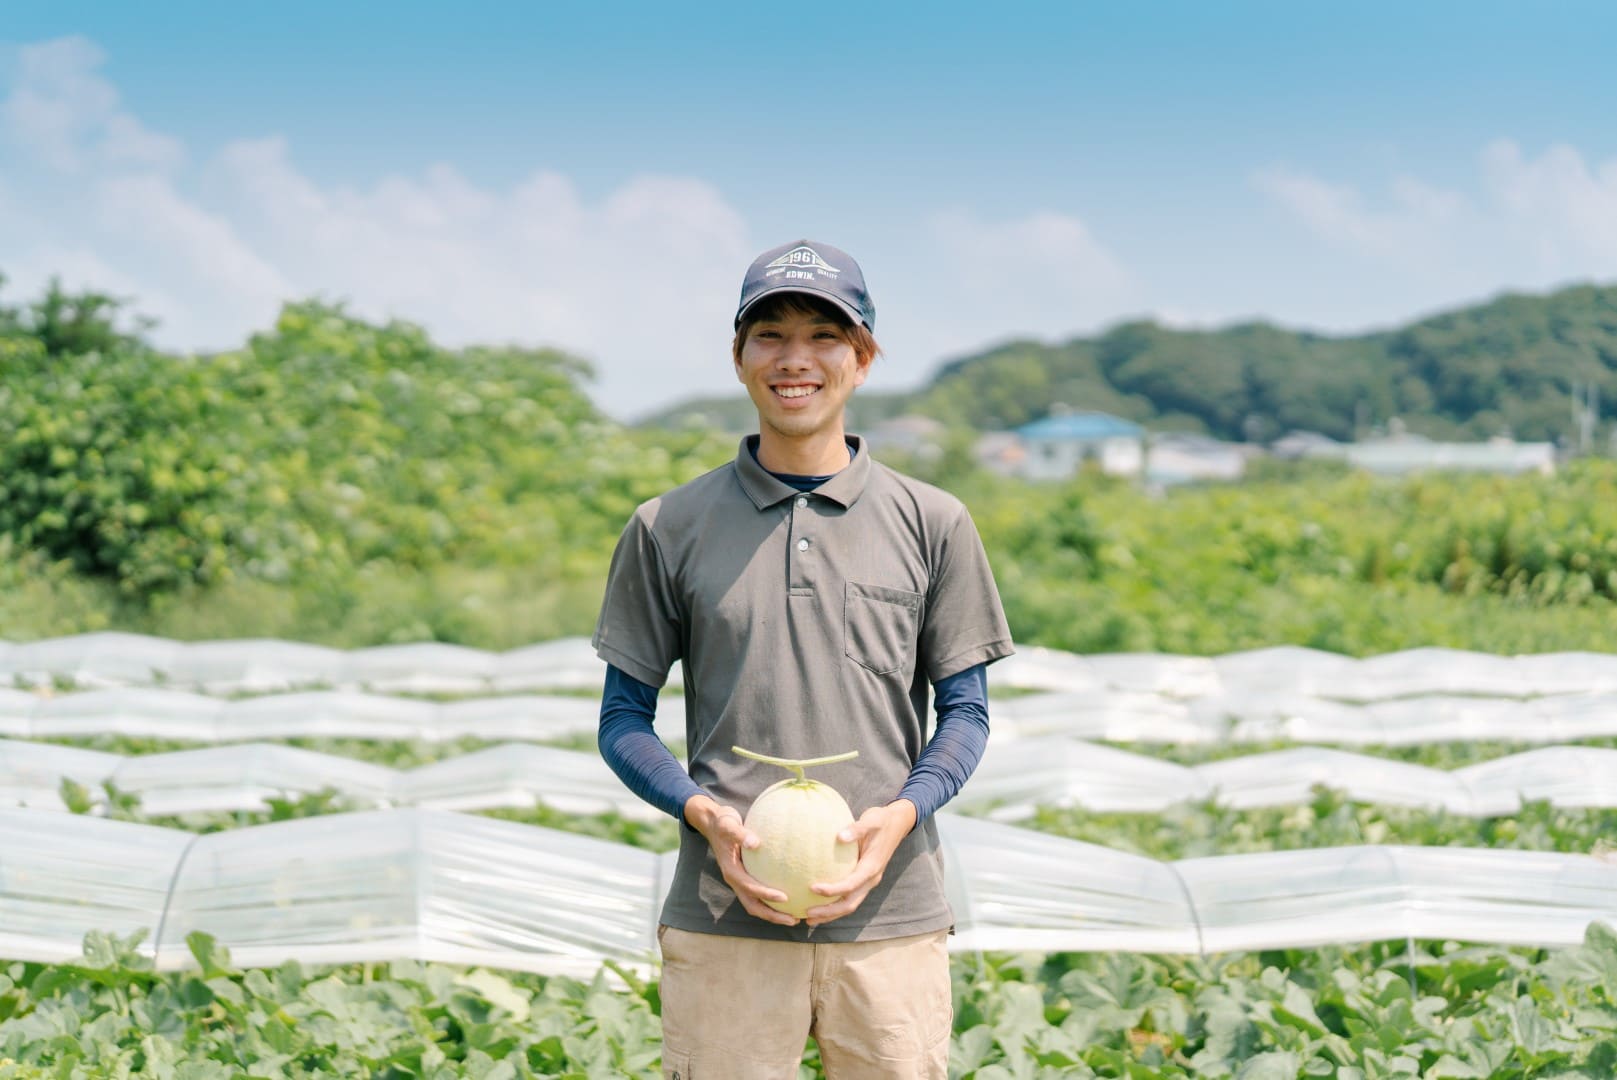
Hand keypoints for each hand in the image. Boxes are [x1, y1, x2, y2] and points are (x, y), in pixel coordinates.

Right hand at [683, 793, 799, 925]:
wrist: (712, 823)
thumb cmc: (723, 822)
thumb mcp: (728, 824)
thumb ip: (740, 833)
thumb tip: (755, 843)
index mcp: (731, 871)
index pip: (750, 888)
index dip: (766, 895)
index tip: (785, 898)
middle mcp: (735, 880)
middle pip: (753, 906)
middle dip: (772, 915)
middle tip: (794, 920)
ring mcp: (739, 881)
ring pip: (755, 904)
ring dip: (772, 914)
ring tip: (794, 918)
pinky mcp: (744, 877)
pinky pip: (758, 895)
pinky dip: (771, 902)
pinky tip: (790, 900)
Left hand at [802, 798, 917, 926]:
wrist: (897, 823)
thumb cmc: (881, 820)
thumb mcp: (871, 820)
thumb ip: (856, 828)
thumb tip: (839, 836)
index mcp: (872, 867)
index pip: (850, 884)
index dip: (832, 890)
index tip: (812, 888)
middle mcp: (871, 879)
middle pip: (850, 904)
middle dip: (829, 912)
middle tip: (807, 914)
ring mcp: (868, 881)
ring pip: (850, 905)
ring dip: (830, 914)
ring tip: (809, 919)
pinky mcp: (863, 879)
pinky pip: (849, 897)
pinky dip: (834, 905)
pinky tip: (818, 905)